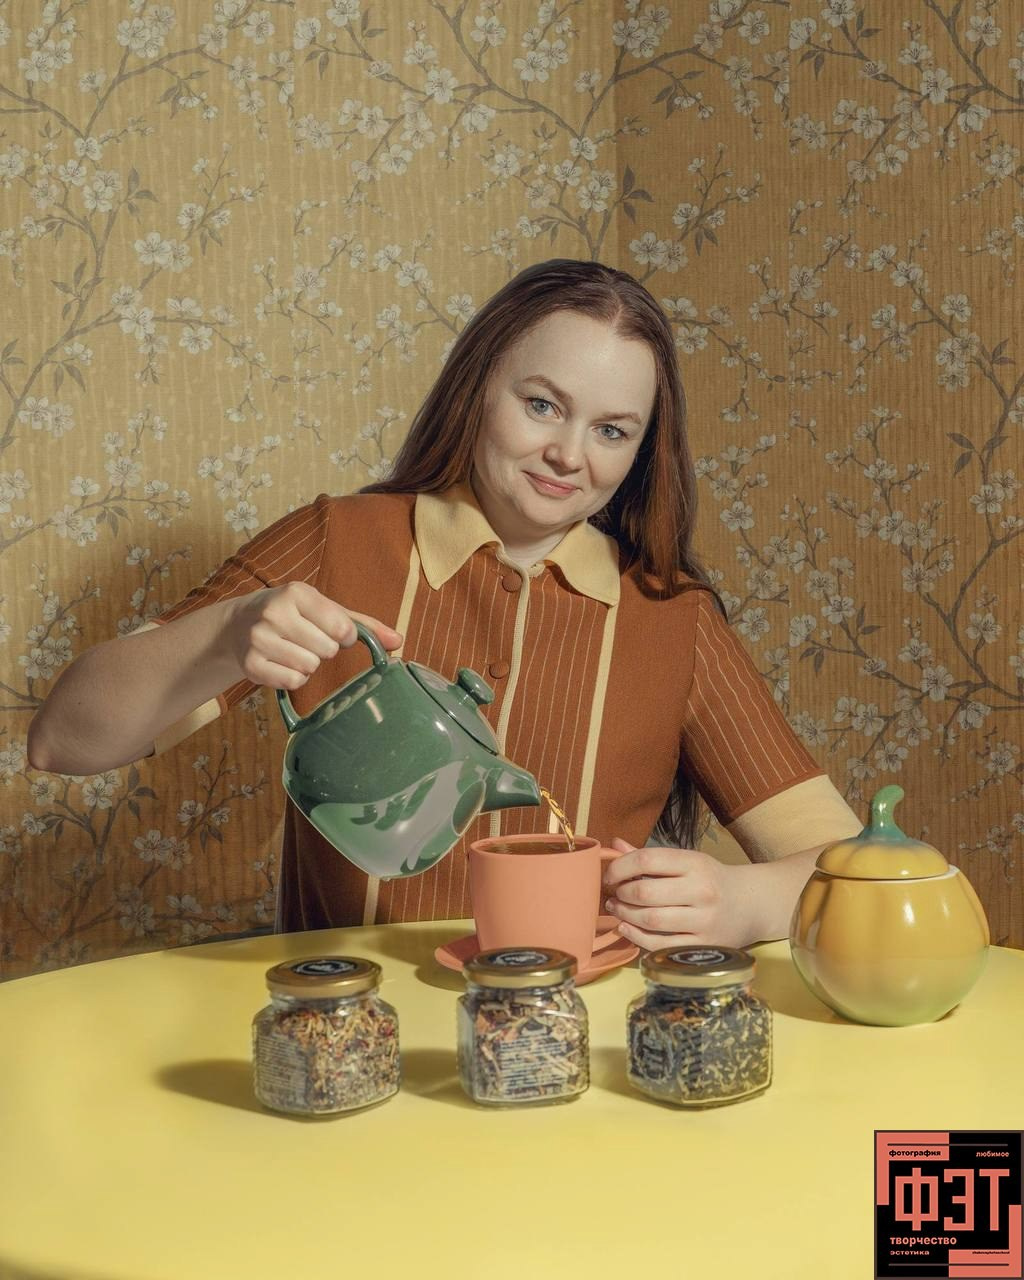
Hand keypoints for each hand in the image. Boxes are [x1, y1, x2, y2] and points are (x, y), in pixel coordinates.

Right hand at [223, 582, 402, 690]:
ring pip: (309, 668)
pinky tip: (281, 663)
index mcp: (297, 593)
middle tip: (306, 639)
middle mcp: (274, 613)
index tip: (330, 630)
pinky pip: (292, 682)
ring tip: (292, 649)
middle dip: (323, 650)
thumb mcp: (324, 609)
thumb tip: (398, 641)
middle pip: (327, 651)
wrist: (238, 624)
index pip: (342, 629)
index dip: (343, 636)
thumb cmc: (293, 614)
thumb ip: (363, 624)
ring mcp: (259, 639)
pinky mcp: (250, 664)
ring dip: (308, 664)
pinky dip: (294, 678)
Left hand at [602, 838, 755, 950]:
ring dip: (625, 915)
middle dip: (621, 894)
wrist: (752, 905)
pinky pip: (661, 945)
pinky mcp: (704, 946)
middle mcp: (702, 891)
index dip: (620, 867)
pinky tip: (627, 928)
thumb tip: (614, 845)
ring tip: (617, 910)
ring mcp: (704, 921)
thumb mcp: (687, 861)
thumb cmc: (711, 880)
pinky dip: (637, 937)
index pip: (647, 860)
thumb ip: (650, 857)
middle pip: (645, 892)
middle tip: (613, 895)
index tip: (610, 875)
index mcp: (695, 863)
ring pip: (651, 920)